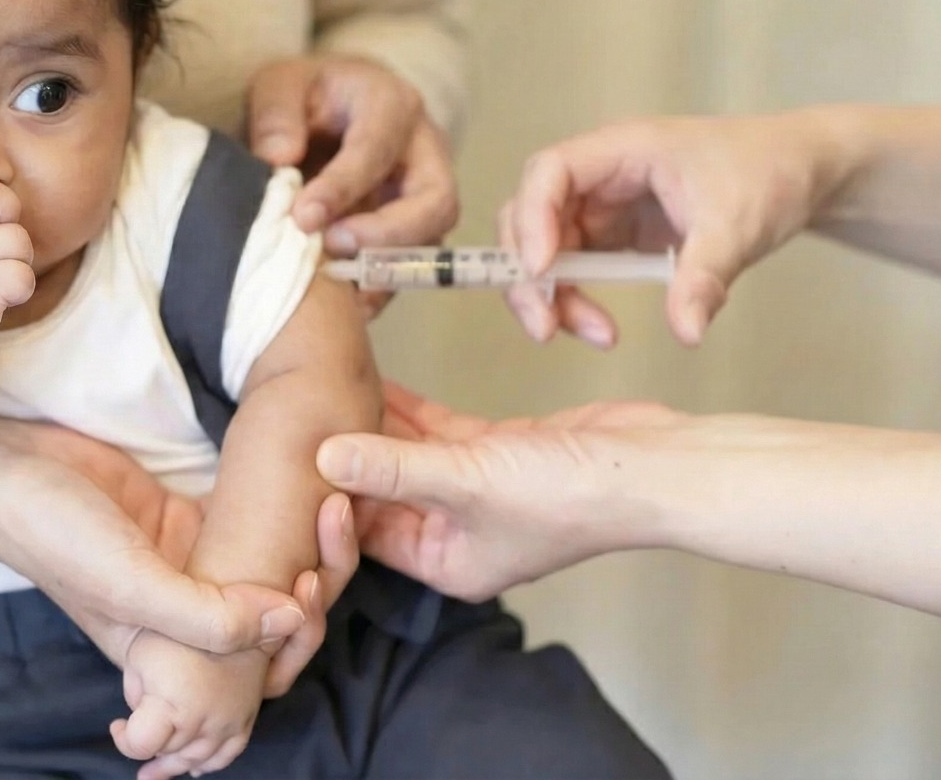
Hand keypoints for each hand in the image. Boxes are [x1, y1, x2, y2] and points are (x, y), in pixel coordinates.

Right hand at [0, 417, 357, 687]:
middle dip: (305, 600)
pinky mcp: (183, 519)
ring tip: (325, 517)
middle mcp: (178, 616)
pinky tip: (305, 498)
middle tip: (321, 555)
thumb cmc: (52, 531)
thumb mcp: (130, 584)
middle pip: (262, 630)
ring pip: (261, 579)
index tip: (305, 602)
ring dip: (300, 557)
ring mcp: (183, 565)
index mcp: (163, 655)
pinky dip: (277, 521)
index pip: (243, 678)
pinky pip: (245, 531)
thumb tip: (288, 618)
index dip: (286, 650)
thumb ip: (206, 616)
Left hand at [114, 633, 266, 779]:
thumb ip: (135, 694)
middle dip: (151, 745)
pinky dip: (209, 762)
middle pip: (169, 752)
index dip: (125, 738)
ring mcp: (231, 719)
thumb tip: (141, 718)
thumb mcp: (139, 655)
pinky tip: (194, 766)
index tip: (118, 723)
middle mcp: (208, 717)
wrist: (227, 608)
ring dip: (175, 762)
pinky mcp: (248, 715)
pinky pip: (229, 753)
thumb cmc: (173, 628)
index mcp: (178, 702)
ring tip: (156, 763)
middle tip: (138, 729)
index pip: (142, 745)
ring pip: (198, 758)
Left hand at [246, 54, 458, 316]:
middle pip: (435, 201)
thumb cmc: (306, 97)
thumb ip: (275, 114)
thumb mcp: (279, 85)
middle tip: (333, 249)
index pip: (378, 148)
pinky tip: (345, 303)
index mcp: (391, 104)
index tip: (302, 217)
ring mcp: (426, 193)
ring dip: (387, 268)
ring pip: (431, 240)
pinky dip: (380, 288)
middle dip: (388, 235)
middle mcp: (424, 150)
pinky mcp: (415, 228)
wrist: (327, 111)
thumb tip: (279, 157)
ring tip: (336, 284)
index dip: (343, 187)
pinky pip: (411, 266)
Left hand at [317, 383, 687, 600]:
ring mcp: (475, 493)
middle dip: (345, 457)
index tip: (289, 456)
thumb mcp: (468, 480)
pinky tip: (377, 376)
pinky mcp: (496, 454)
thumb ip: (395, 467)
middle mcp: (453, 534)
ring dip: (374, 424)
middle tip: (298, 413)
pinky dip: (410, 409)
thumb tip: (323, 454)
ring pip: (408, 457)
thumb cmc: (569, 496)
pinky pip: (438, 433)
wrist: (651, 469)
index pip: (363, 535)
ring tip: (328, 386)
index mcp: (442, 563)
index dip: (326, 498)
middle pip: (380, 494)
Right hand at [498, 112, 851, 346]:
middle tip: (545, 327)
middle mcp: (600, 175)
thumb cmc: (769, 172)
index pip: (550, 172)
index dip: (533, 218)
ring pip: (546, 251)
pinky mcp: (614, 236)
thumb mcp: (739, 224)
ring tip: (596, 335)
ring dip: (553, 297)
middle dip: (529, 274)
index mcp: (621, 149)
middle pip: (530, 216)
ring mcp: (603, 206)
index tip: (543, 270)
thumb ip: (704, 276)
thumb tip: (685, 332)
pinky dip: (575, 302)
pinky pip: (575, 270)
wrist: (801, 172)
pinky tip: (601, 330)